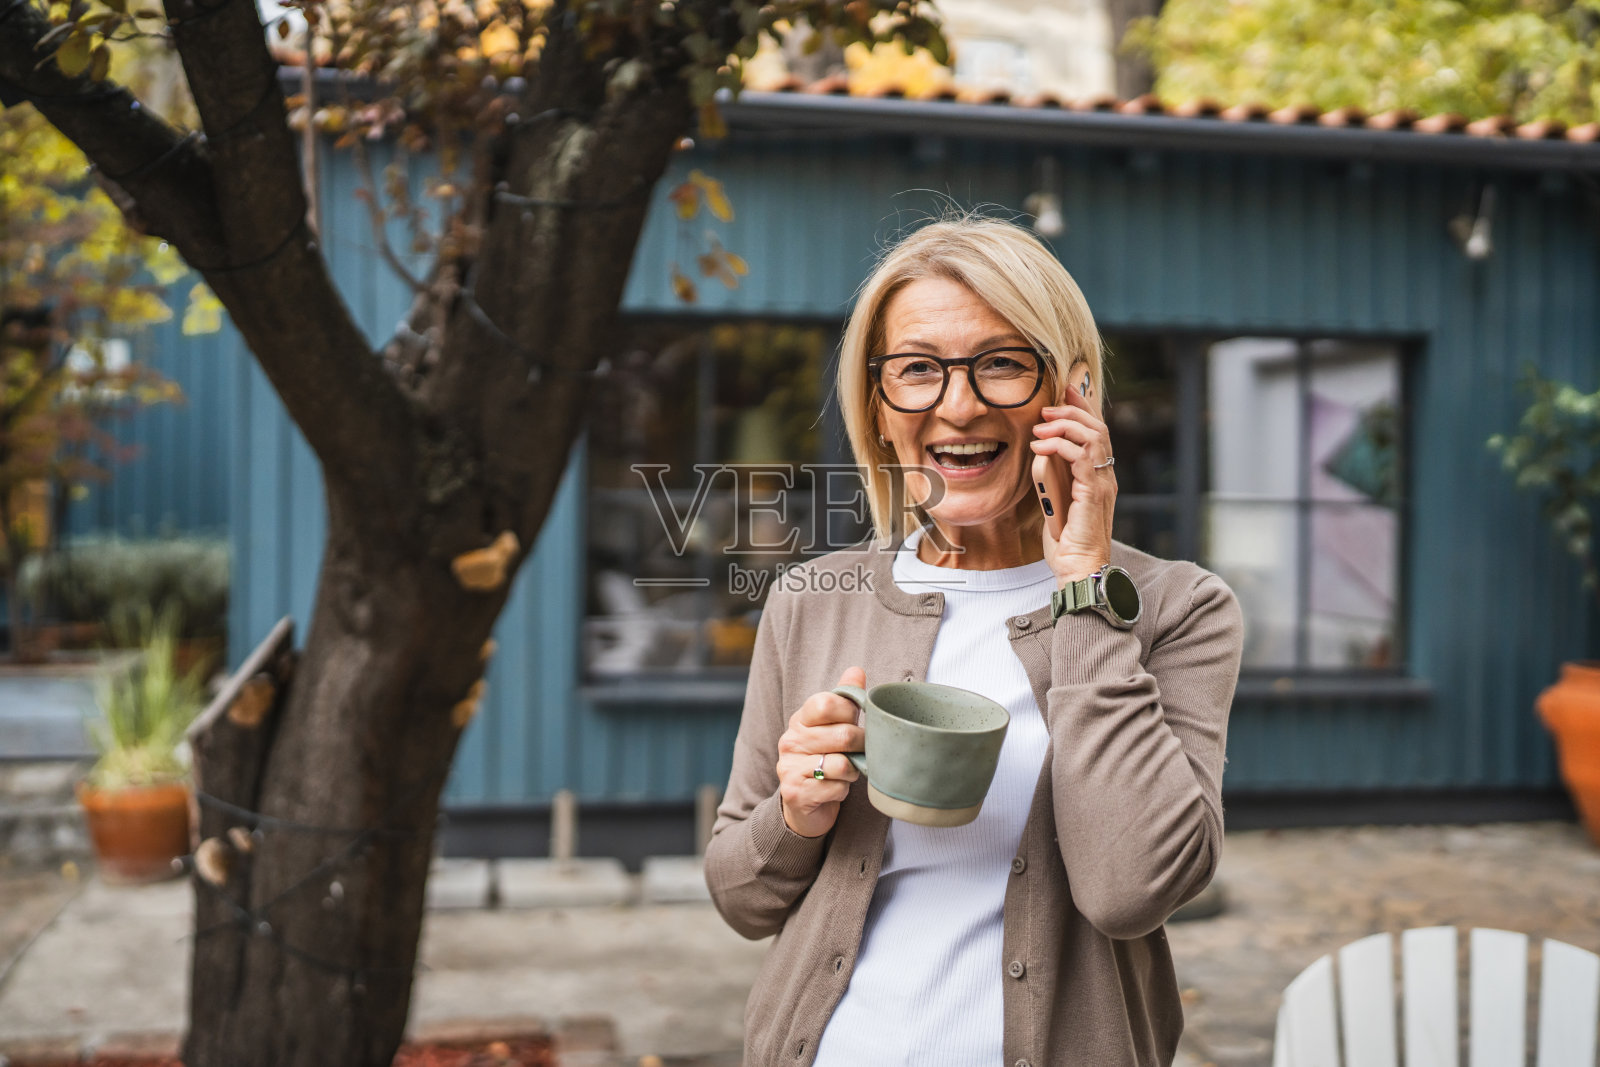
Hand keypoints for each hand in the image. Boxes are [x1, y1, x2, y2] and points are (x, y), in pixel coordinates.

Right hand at [776, 666, 865, 837]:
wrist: (803, 805)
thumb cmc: (823, 760)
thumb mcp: (833, 727)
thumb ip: (844, 700)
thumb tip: (856, 670)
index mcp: (800, 720)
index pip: (826, 702)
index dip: (850, 712)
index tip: (854, 722)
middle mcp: (790, 740)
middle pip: (843, 735)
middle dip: (862, 745)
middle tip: (862, 751)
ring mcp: (790, 767)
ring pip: (842, 764)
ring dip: (853, 771)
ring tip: (847, 772)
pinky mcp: (796, 792)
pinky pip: (836, 788)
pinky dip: (843, 790)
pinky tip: (835, 789)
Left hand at [1030, 382, 1115, 585]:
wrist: (1077, 569)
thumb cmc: (1066, 543)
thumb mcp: (1054, 502)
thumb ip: (1051, 479)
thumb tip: (1039, 457)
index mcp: (1098, 477)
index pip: (1096, 432)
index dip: (1082, 408)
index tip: (1064, 391)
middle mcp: (1105, 477)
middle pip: (1098, 427)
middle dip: (1071, 411)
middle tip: (1045, 410)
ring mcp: (1102, 484)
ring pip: (1093, 437)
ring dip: (1064, 426)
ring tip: (1039, 429)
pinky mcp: (1093, 493)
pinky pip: (1081, 457)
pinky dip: (1060, 446)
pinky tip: (1040, 448)